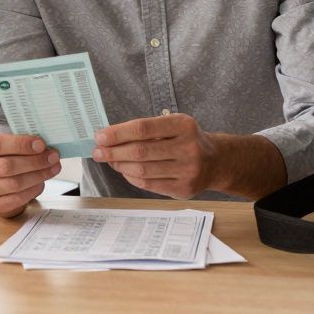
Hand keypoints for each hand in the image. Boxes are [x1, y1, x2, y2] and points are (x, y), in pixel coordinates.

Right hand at [0, 133, 59, 217]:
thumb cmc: (5, 155)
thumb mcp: (9, 142)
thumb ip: (23, 141)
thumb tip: (45, 145)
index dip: (21, 144)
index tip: (41, 144)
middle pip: (7, 166)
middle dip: (34, 162)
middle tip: (52, 157)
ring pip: (14, 183)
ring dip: (38, 176)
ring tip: (52, 168)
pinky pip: (17, 199)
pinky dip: (33, 190)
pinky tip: (41, 182)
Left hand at [92, 113, 219, 199]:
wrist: (216, 162)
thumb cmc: (186, 140)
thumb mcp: (173, 125)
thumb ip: (146, 129)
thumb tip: (109, 137)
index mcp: (183, 125)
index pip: (143, 128)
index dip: (118, 133)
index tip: (100, 136)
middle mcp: (188, 148)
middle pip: (140, 151)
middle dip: (113, 151)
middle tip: (97, 151)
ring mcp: (187, 171)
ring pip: (142, 170)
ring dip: (119, 165)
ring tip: (109, 160)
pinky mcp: (183, 189)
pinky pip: (148, 184)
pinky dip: (131, 177)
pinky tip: (124, 170)